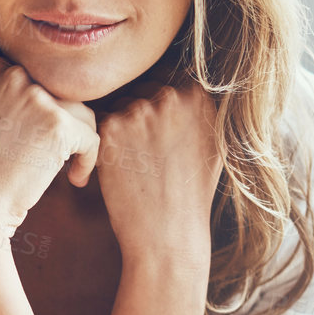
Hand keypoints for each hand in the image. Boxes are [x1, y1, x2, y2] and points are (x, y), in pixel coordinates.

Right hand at [0, 57, 100, 250]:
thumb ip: (15, 99)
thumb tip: (61, 97)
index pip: (40, 80)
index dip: (45, 112)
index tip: (36, 140)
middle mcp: (14, 76)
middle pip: (63, 94)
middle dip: (64, 126)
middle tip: (52, 158)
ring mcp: (37, 98)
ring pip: (82, 114)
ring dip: (78, 142)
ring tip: (66, 169)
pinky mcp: (57, 125)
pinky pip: (91, 138)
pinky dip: (88, 161)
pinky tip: (75, 180)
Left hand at [94, 82, 223, 264]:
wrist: (168, 234)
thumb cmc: (190, 194)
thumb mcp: (213, 144)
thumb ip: (197, 109)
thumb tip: (183, 86)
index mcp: (198, 96)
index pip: (166, 80)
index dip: (158, 107)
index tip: (159, 131)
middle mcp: (171, 96)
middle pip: (140, 89)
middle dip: (138, 114)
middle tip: (144, 151)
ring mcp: (139, 110)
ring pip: (118, 105)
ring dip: (120, 127)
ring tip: (136, 163)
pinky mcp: (110, 128)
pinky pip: (99, 123)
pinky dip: (105, 143)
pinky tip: (120, 168)